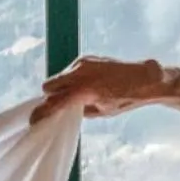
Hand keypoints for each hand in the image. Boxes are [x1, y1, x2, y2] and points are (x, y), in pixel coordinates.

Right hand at [33, 55, 164, 124]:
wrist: (145, 79)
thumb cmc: (126, 99)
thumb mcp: (102, 111)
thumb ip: (81, 109)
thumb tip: (65, 110)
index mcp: (85, 90)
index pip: (55, 102)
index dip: (43, 113)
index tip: (34, 122)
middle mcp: (80, 72)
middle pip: (49, 86)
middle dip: (51, 97)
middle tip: (59, 108)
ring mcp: (82, 63)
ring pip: (59, 77)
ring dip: (61, 88)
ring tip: (76, 97)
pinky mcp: (86, 58)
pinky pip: (69, 71)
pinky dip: (71, 80)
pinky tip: (84, 87)